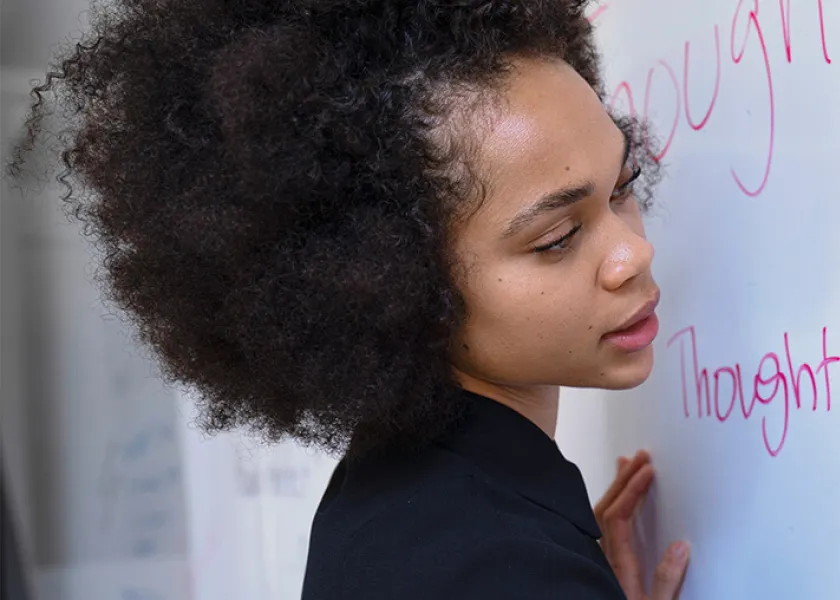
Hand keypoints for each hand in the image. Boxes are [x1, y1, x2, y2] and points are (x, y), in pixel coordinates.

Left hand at [594, 450, 689, 599]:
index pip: (618, 518)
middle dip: (623, 481)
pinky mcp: (602, 569)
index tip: (647, 470)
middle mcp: (604, 561)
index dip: (630, 491)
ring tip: (626, 466)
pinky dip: (610, 507)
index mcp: (617, 569)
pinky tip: (617, 502)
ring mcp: (600, 563)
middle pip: (606, 510)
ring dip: (614, 490)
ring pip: (599, 517)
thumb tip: (681, 545)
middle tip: (639, 457)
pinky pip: (601, 528)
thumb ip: (667, 580)